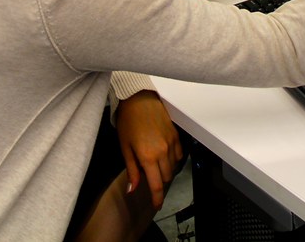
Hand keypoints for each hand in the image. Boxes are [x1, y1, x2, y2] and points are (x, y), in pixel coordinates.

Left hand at [114, 90, 183, 209]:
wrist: (138, 98)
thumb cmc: (128, 121)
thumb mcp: (125, 147)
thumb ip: (132, 170)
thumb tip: (133, 189)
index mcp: (148, 157)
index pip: (157, 185)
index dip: (158, 198)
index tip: (157, 205)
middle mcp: (162, 152)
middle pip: (167, 177)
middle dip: (159, 181)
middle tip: (149, 177)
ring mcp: (171, 143)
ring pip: (174, 166)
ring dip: (166, 170)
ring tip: (154, 163)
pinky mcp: (176, 135)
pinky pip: (179, 154)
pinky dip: (173, 158)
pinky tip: (164, 154)